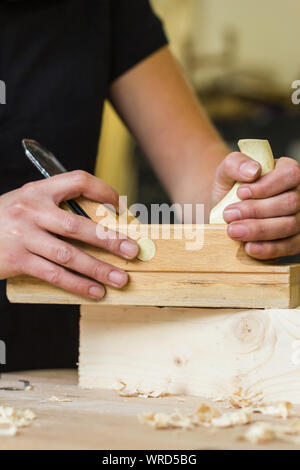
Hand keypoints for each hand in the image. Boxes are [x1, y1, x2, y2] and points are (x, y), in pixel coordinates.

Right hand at [0, 171, 138, 297]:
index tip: (119, 204)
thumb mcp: (26, 203)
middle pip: (78, 225)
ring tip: (120, 279)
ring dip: (98, 269)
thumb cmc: (4, 221)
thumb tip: (97, 224)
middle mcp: (31, 210)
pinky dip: (78, 284)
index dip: (101, 190)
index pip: (77, 180)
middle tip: (133, 251)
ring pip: (70, 255)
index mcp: (38, 191)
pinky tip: (95, 291)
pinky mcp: (18, 260)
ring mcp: (24, 236)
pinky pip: (54, 275)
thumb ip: (54, 208)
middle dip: (110, 240)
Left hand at [211, 152, 299, 258]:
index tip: (241, 193)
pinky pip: (289, 247)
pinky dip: (268, 249)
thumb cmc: (230, 189)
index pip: (290, 174)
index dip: (266, 186)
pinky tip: (249, 248)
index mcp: (286, 171)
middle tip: (229, 215)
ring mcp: (299, 219)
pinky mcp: (295, 241)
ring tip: (233, 231)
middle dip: (256, 210)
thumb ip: (236, 163)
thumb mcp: (226, 172)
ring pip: (289, 226)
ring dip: (259, 230)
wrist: (227, 214)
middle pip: (290, 202)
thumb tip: (253, 170)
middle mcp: (298, 194)